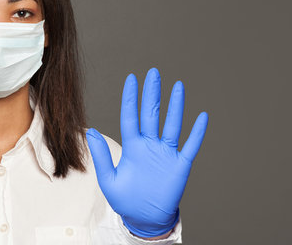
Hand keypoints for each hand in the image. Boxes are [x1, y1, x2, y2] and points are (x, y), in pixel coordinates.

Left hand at [86, 68, 207, 237]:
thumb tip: (90, 132)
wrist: (145, 218)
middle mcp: (150, 145)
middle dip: (152, 93)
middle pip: (152, 114)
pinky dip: (197, 132)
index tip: (131, 79)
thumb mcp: (109, 179)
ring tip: (177, 86)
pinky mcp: (180, 165)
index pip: (131, 116)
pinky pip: (190, 145)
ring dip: (175, 106)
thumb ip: (101, 156)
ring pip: (172, 124)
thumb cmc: (126, 200)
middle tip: (153, 73)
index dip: (131, 98)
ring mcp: (166, 153)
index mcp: (133, 146)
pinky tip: (201, 116)